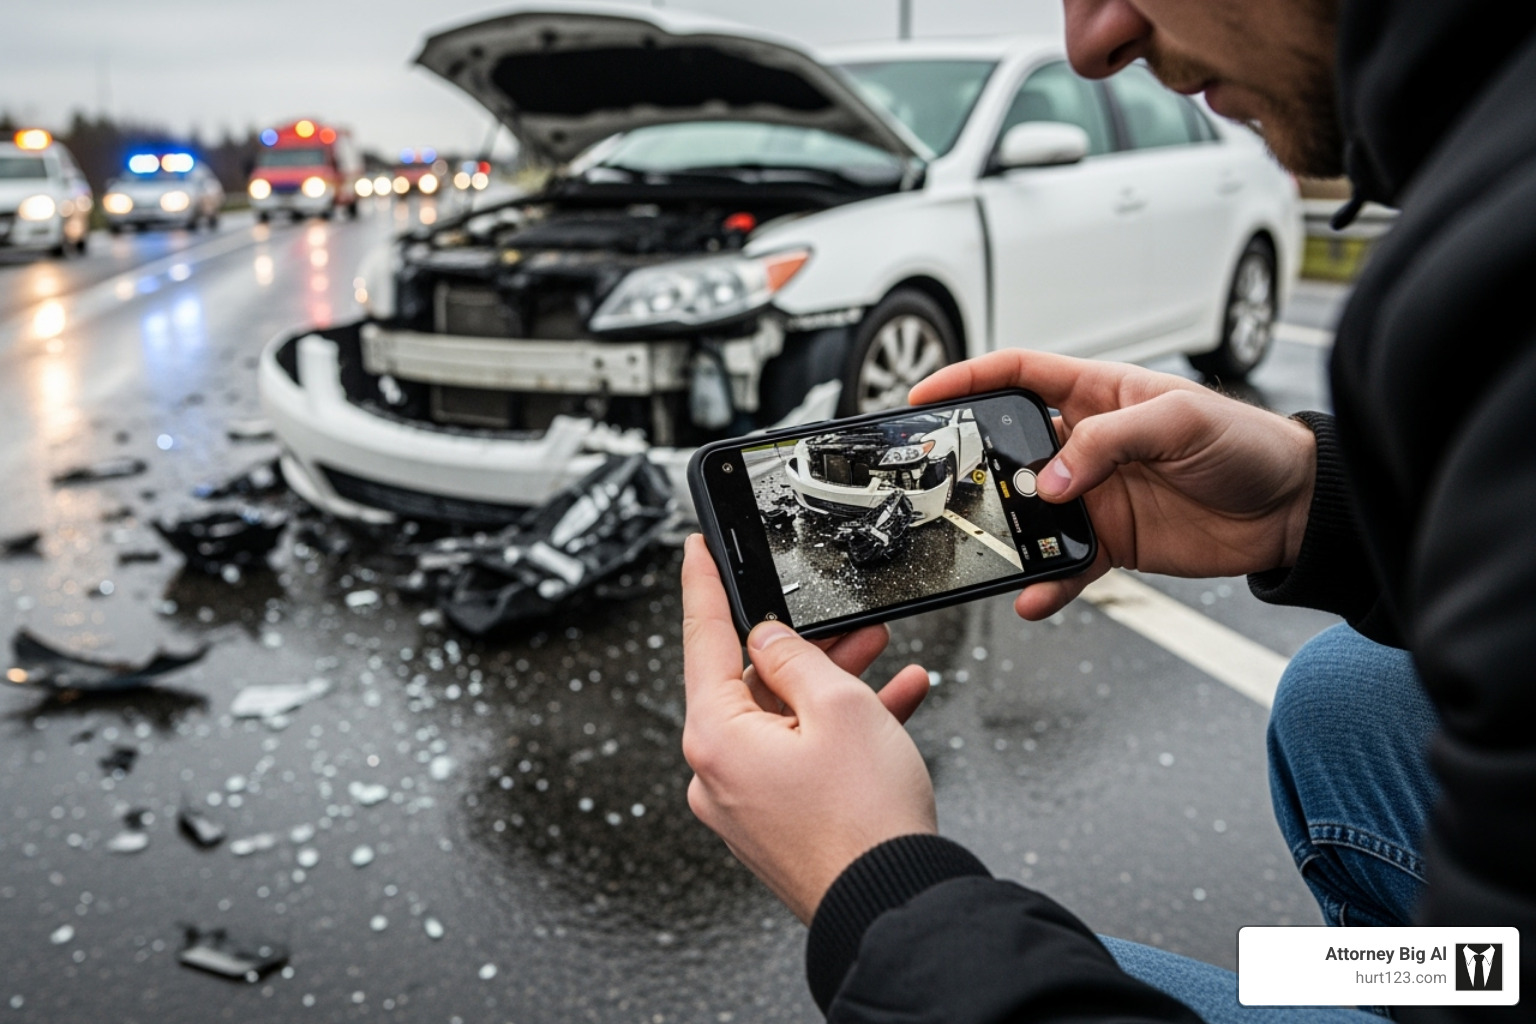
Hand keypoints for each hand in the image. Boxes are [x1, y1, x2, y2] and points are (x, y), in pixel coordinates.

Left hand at [680, 535, 935, 922]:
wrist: (893, 904)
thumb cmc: (866, 822)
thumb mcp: (839, 706)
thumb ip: (796, 657)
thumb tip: (768, 639)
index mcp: (714, 738)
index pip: (702, 638)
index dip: (703, 585)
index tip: (696, 551)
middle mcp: (716, 774)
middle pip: (751, 683)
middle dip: (804, 648)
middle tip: (843, 621)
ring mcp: (744, 804)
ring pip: (782, 720)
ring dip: (831, 686)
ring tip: (879, 658)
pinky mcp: (774, 824)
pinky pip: (799, 759)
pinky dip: (838, 732)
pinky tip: (891, 705)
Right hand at [909, 351, 1316, 619]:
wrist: (1294, 509)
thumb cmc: (1247, 443)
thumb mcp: (1179, 421)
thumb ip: (1108, 442)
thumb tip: (1050, 481)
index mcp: (1098, 393)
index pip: (1017, 375)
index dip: (968, 379)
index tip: (923, 398)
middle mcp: (1087, 442)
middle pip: (1009, 447)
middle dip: (974, 463)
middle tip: (946, 483)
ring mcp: (1096, 494)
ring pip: (1029, 512)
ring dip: (1008, 532)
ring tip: (992, 548)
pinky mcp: (1111, 541)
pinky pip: (1064, 565)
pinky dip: (1046, 583)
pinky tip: (1034, 598)